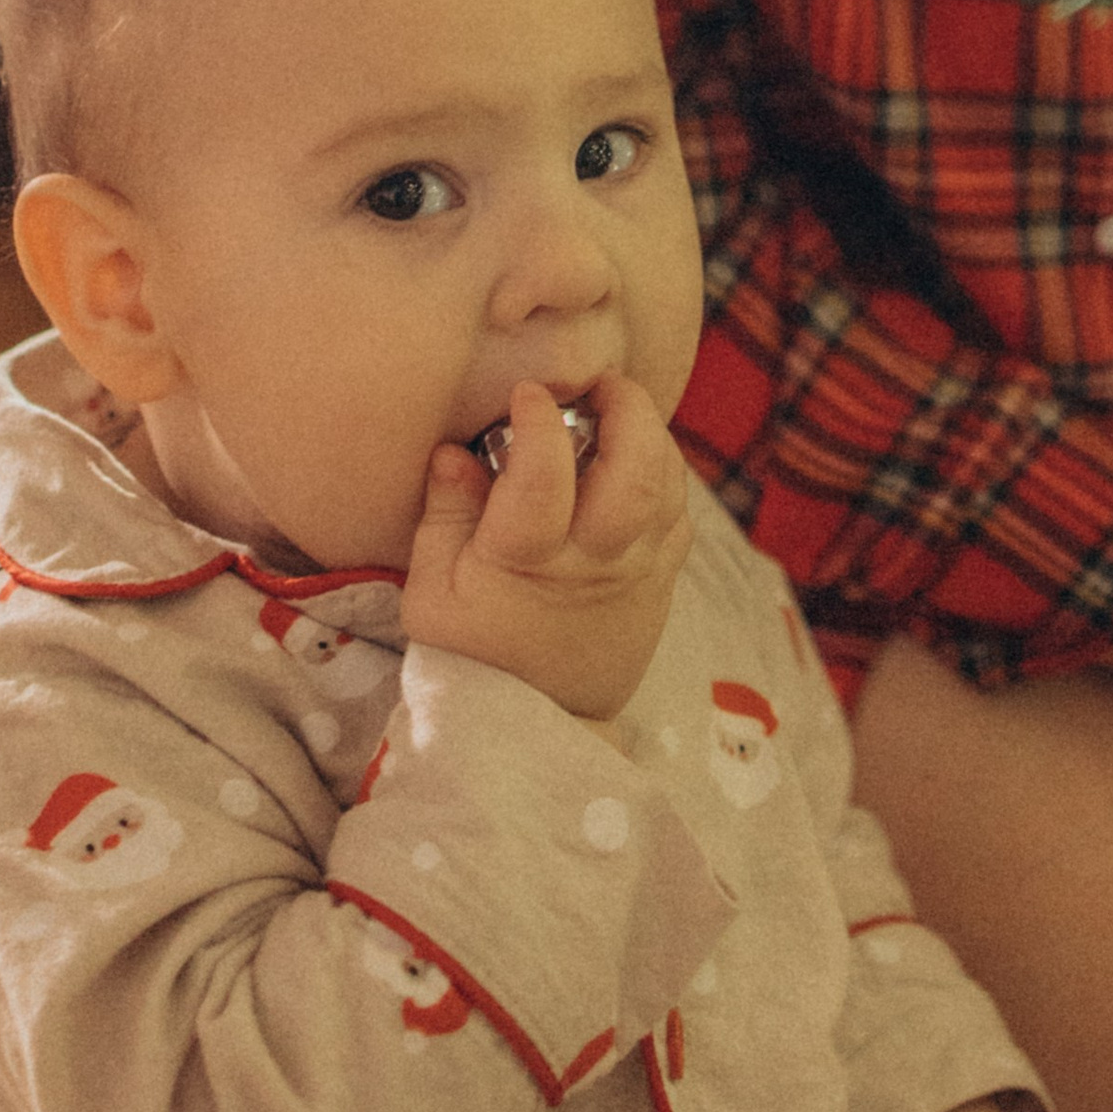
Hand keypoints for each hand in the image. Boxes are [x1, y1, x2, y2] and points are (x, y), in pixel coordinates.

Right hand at [401, 374, 690, 723]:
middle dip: (628, 412)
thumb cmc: (472, 653)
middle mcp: (592, 564)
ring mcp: (636, 577)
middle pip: (636, 475)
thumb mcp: (431, 591)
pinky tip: (639, 463)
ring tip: (621, 415)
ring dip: (652, 439)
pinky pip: (680, 520)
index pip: (544, 475)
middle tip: (602, 385)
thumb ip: (444, 515)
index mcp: (526, 562)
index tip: (526, 393)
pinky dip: (668, 479)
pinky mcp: (659, 587)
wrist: (532, 726)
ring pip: (668, 492)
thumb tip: (455, 451)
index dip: (539, 420)